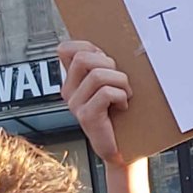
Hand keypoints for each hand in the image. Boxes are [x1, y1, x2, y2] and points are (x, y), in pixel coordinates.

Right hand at [59, 40, 132, 167]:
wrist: (125, 147)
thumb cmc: (122, 113)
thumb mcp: (112, 82)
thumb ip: (104, 65)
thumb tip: (105, 46)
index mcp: (73, 80)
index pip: (67, 49)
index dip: (89, 47)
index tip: (106, 59)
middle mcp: (70, 91)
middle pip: (83, 58)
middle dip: (109, 64)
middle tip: (120, 81)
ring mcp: (76, 105)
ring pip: (98, 75)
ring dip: (120, 82)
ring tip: (125, 95)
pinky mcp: (86, 117)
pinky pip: (105, 93)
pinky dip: (120, 96)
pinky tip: (122, 106)